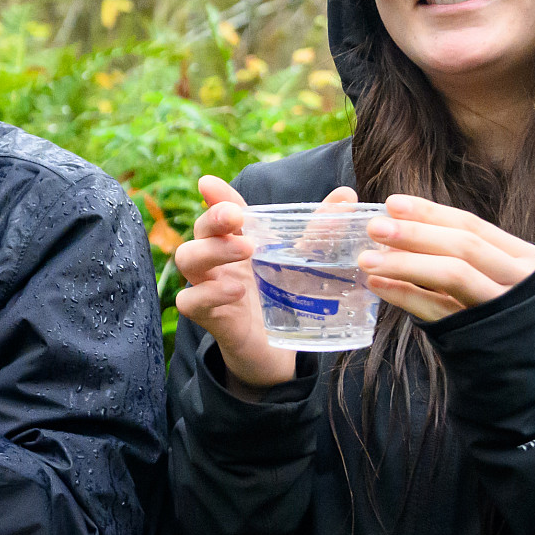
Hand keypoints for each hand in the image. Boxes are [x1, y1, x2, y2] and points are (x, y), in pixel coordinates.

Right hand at [172, 176, 338, 392]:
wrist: (275, 352)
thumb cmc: (282, 299)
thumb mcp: (301, 263)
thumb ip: (320, 232)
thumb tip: (346, 196)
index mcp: (236, 241)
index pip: (223, 212)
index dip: (216, 196)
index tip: (210, 183)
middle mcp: (217, 260)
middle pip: (199, 230)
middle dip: (213, 218)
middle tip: (236, 216)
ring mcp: (207, 287)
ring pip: (187, 259)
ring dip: (211, 250)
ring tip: (245, 249)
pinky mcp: (208, 317)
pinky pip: (190, 301)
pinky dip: (209, 293)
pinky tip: (236, 291)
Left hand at [359, 192, 534, 321]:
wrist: (528, 366)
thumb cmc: (503, 311)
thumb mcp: (497, 275)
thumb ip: (460, 252)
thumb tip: (399, 224)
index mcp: (522, 257)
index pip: (471, 226)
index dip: (430, 213)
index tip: (392, 203)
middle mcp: (518, 279)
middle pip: (462, 246)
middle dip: (415, 234)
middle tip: (374, 226)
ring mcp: (500, 308)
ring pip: (453, 276)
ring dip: (406, 264)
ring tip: (366, 259)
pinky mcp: (480, 336)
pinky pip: (438, 311)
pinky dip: (405, 297)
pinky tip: (377, 286)